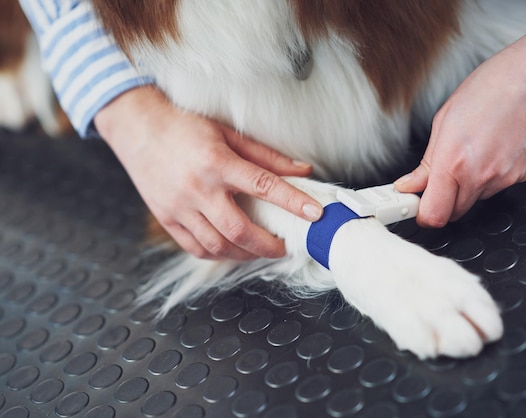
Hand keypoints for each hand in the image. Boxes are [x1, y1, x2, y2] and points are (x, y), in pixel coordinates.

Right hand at [95, 86, 322, 259]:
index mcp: (217, 162)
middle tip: (285, 246)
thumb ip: (267, 156)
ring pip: (218, 246)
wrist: (137, 128)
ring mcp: (179, 208)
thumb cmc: (185, 126)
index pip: (264, 186)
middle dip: (269, 246)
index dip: (293, 202)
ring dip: (246, 254)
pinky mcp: (166, 219)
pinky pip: (196, 248)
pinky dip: (218, 254)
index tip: (314, 214)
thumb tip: (302, 171)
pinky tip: (232, 249)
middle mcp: (198, 188)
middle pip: (240, 231)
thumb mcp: (229, 133)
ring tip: (261, 249)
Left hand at [394, 23, 525, 226]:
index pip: (433, 215)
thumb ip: (427, 163)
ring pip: (474, 200)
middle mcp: (479, 175)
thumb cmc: (493, 86)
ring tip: (473, 150)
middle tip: (441, 177)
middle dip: (443, 200)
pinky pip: (497, 187)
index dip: (422, 214)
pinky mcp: (522, 177)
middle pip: (453, 213)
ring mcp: (503, 179)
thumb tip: (411, 184)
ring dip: (467, 186)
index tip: (416, 205)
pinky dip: (490, 176)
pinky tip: (492, 149)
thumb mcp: (444, 119)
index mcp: (453, 161)